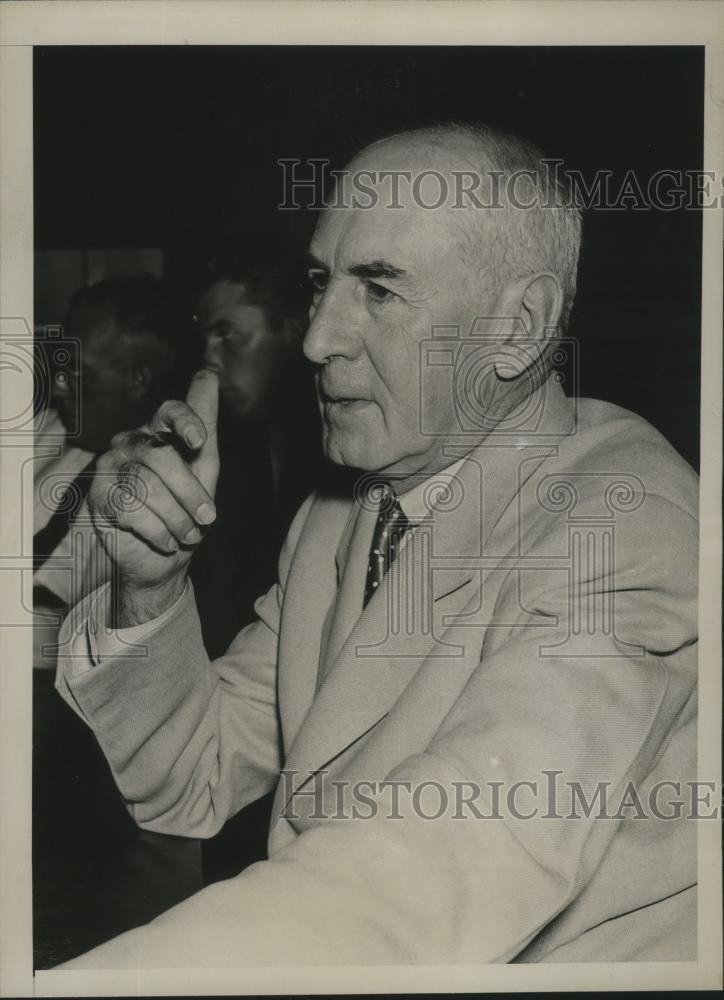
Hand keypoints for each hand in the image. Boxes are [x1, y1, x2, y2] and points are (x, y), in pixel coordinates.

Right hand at [89, 367, 219, 623]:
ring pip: (146, 488)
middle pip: (161, 458)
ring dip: (177, 518)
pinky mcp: (98, 495)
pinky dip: (158, 531)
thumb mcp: (204, 470)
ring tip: (188, 534)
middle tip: (208, 518)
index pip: (169, 412)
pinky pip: (131, 510)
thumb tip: (209, 372)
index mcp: (159, 432)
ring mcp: (111, 467)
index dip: (185, 421)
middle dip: (190, 492)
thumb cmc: (186, 508)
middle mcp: (131, 442)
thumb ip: (205, 427)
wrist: (163, 559)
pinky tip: (166, 540)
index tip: (199, 441)